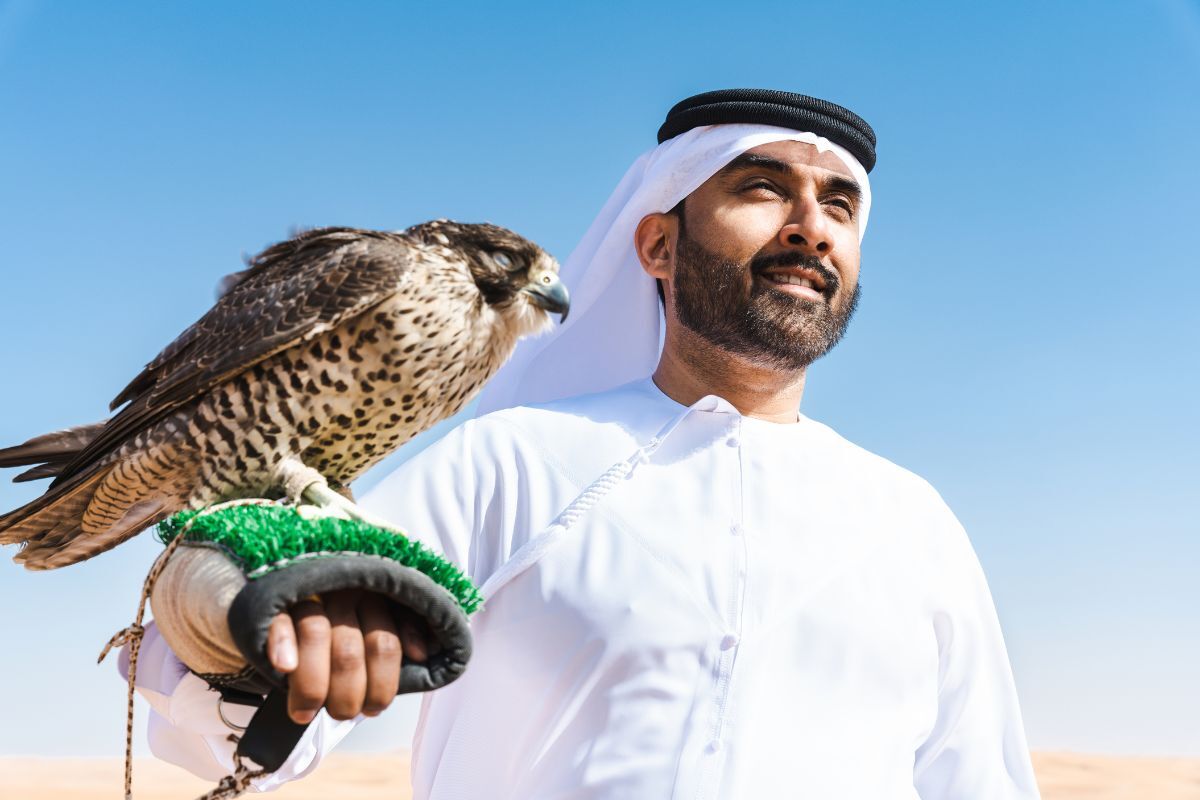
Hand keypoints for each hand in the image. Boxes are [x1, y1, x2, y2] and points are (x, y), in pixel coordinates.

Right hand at [266, 589, 431, 723]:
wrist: (297, 604)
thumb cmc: (346, 628)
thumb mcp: (378, 629)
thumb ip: (398, 639)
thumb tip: (421, 654)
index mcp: (376, 596)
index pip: (385, 645)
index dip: (382, 684)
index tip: (374, 709)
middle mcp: (344, 590)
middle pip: (349, 651)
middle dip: (347, 696)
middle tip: (341, 714)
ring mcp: (309, 594)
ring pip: (315, 635)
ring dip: (312, 685)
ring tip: (306, 713)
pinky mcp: (275, 602)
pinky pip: (278, 621)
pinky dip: (282, 644)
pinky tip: (284, 668)